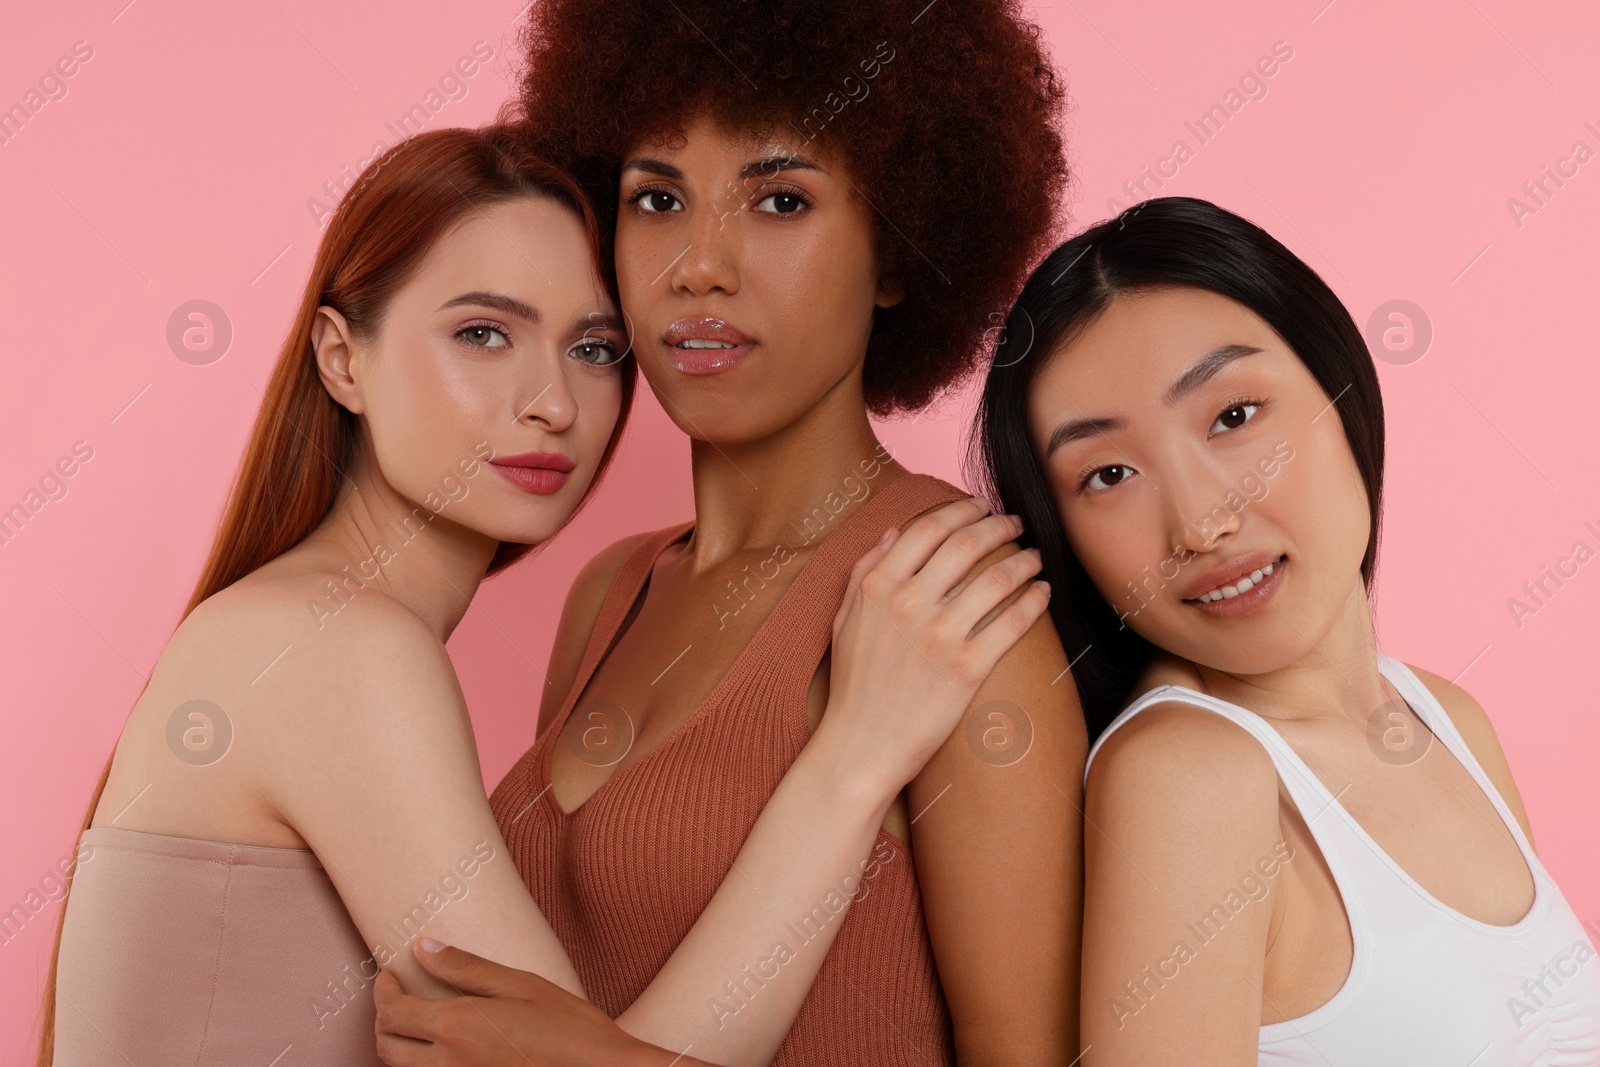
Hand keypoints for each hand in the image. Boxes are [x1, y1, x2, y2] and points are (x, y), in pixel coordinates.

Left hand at [373, 938, 712, 1066]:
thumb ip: (467, 968)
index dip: (382, 991)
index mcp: (455, 1025)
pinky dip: (423, 1065)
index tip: (388, 975)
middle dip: (384, 1019)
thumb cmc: (569, 1028)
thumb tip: (423, 948)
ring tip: (417, 1023)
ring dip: (400, 1045)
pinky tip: (445, 1049)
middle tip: (397, 997)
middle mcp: (447, 1063)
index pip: (393, 1011)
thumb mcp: (521, 985)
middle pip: (387, 1046)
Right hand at [821, 495, 1048, 792]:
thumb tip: (894, 531)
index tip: (980, 507)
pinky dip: (1033, 600)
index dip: (961, 510)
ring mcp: (940, 636)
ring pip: (997, 578)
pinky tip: (1042, 592)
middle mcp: (909, 603)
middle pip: (967, 545)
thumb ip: (864, 570)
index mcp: (878, 587)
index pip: (927, 529)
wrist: (862, 746)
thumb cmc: (854, 685)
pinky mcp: (968, 668)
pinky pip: (1012, 621)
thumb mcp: (844, 619)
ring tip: (1035, 557)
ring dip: (1024, 560)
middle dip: (999, 526)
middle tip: (1015, 523)